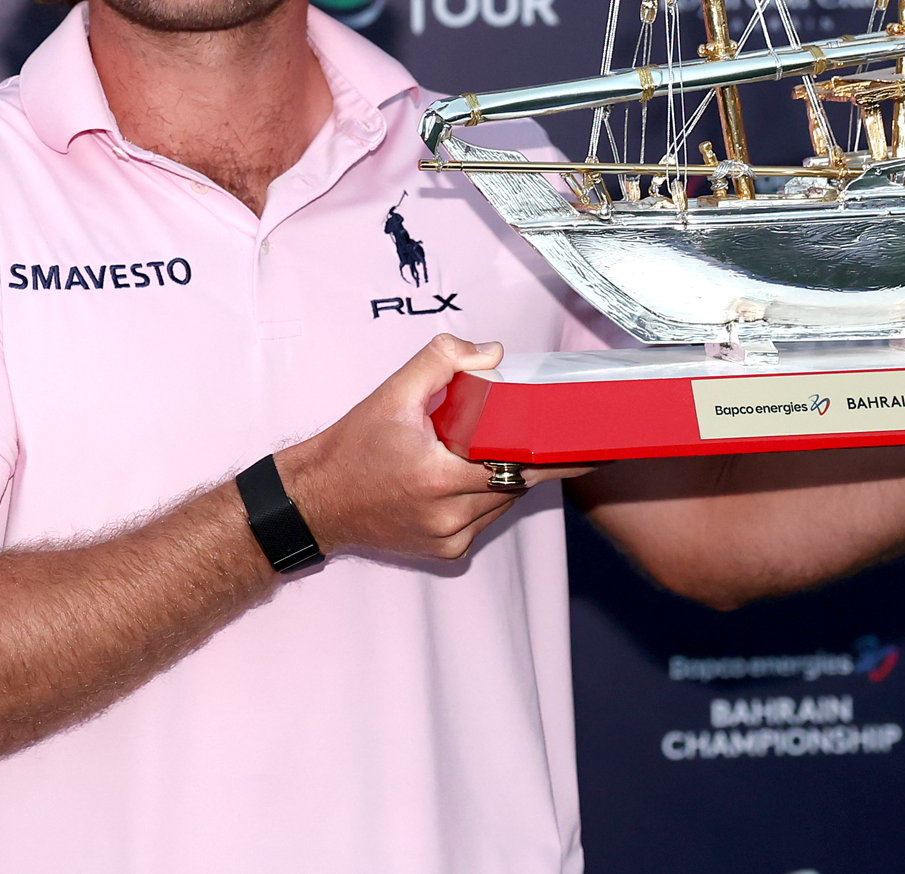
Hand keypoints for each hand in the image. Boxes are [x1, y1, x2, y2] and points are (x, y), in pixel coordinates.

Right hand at [278, 333, 592, 560]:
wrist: (316, 501)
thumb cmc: (351, 449)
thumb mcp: (392, 394)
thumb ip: (442, 362)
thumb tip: (492, 353)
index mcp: (439, 477)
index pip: (518, 463)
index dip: (553, 452)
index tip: (589, 445)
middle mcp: (448, 515)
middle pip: (516, 483)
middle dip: (531, 457)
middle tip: (556, 437)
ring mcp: (449, 538)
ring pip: (504, 502)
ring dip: (508, 476)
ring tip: (499, 448)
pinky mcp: (446, 552)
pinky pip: (485, 519)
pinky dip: (486, 496)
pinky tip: (470, 474)